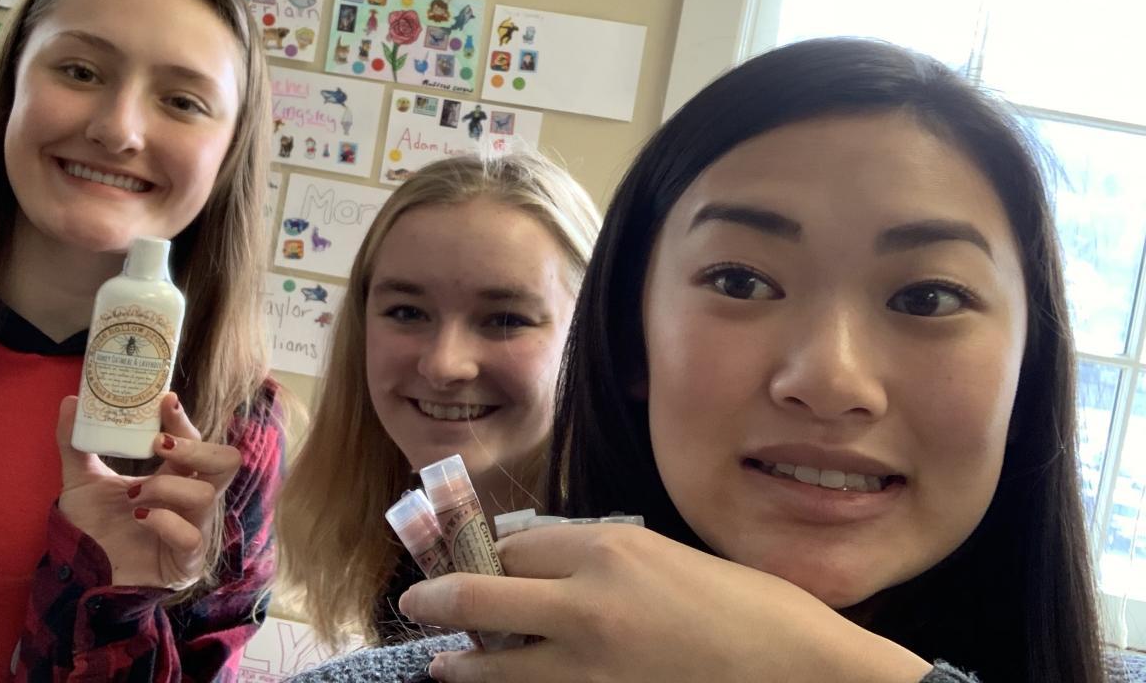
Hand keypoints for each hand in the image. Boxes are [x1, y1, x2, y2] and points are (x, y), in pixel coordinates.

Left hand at [55, 393, 241, 589]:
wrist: (80, 577)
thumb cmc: (91, 530)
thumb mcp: (80, 482)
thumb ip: (76, 444)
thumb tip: (70, 402)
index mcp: (174, 477)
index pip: (195, 441)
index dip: (184, 420)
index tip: (165, 401)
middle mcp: (190, 500)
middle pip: (227, 462)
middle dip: (197, 449)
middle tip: (160, 445)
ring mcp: (194, 530)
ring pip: (208, 496)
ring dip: (167, 488)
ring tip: (134, 496)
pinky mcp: (187, 561)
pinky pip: (191, 536)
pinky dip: (164, 522)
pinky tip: (140, 519)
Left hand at [398, 524, 931, 682]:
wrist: (796, 667)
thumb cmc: (745, 607)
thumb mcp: (666, 559)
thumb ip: (604, 559)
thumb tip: (548, 564)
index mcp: (610, 547)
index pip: (518, 545)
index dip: (487, 554)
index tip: (470, 560)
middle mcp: (588, 598)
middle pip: (485, 593)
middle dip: (440, 596)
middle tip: (415, 601)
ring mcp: (590, 660)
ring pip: (495, 660)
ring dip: (460, 660)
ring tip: (440, 661)